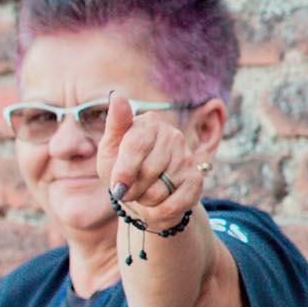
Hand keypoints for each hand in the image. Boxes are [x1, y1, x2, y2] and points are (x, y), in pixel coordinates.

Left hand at [96, 91, 208, 222]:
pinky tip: (157, 204)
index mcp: (149, 123)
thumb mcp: (110, 148)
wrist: (143, 195)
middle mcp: (172, 136)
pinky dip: (158, 211)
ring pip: (159, 191)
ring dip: (144, 200)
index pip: (136, 147)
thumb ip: (115, 124)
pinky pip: (173, 204)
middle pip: (147, 172)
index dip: (125, 171)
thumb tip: (117, 95)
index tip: (117, 187)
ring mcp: (187, 157)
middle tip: (128, 190)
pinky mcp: (197, 179)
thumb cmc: (121, 168)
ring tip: (143, 193)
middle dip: (131, 189)